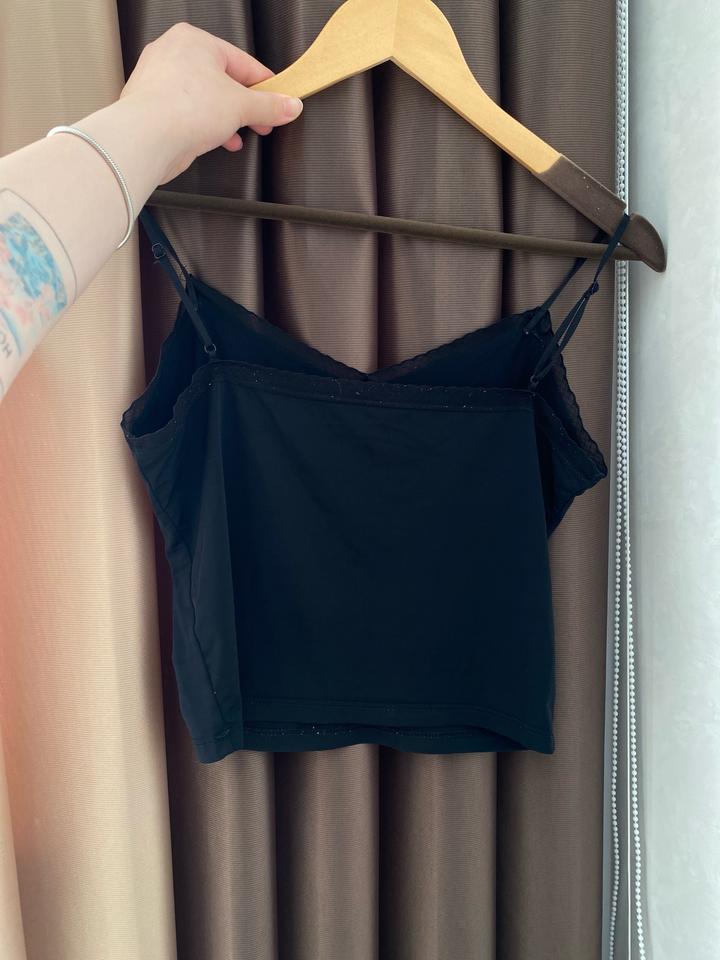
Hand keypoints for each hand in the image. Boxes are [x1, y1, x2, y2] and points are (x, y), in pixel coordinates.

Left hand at [119, 21, 303, 183]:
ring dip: (226, 119)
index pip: (242, 62)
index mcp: (194, 40)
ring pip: (204, 98)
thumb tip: (289, 105)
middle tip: (263, 122)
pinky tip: (218, 140)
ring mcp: (159, 79)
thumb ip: (270, 106)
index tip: (278, 101)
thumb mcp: (242, 106)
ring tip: (240, 134)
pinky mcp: (152, 105)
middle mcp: (173, 53)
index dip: (265, 85)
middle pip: (222, 80)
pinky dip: (205, 125)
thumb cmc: (184, 108)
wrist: (146, 137)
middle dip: (245, 106)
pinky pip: (187, 112)